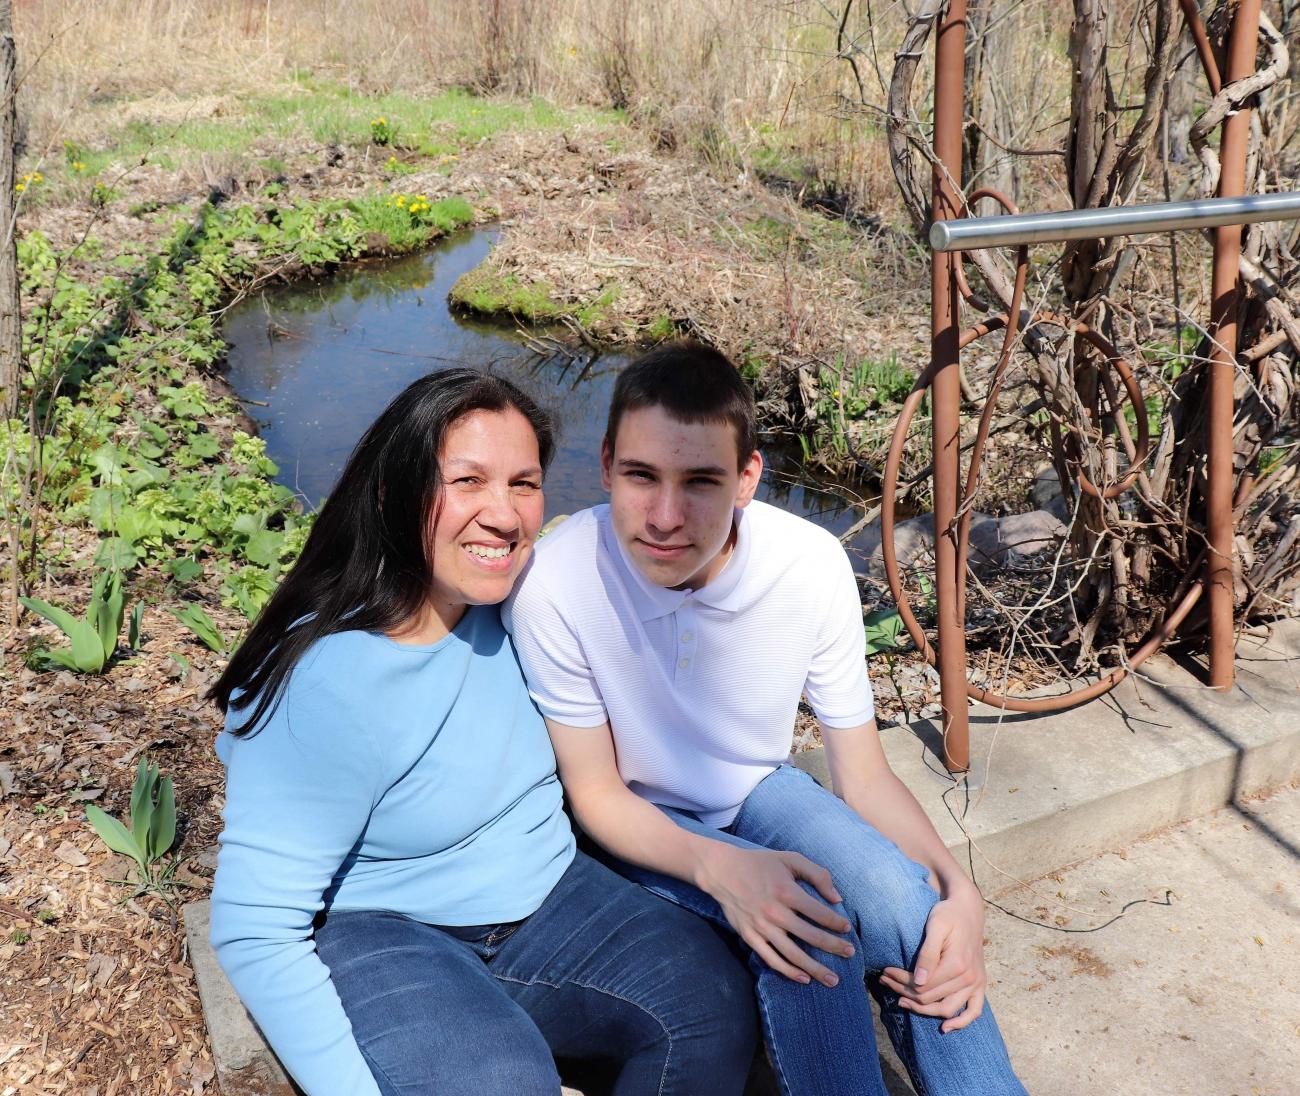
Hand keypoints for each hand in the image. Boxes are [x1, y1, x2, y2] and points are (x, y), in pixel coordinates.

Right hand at [695, 841, 854, 987]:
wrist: (722, 871)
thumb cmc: (760, 863)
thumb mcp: (789, 859)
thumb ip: (817, 874)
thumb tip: (837, 899)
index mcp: (786, 892)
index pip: (819, 913)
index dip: (836, 923)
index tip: (847, 929)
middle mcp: (775, 913)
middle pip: (811, 936)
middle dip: (833, 947)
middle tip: (850, 954)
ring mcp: (761, 928)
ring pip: (793, 954)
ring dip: (815, 969)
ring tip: (833, 980)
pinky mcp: (750, 937)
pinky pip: (772, 960)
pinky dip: (789, 971)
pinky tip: (804, 978)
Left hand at [878, 884, 987, 1032]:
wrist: (968, 909)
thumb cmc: (948, 914)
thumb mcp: (935, 927)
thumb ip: (927, 954)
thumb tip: (918, 981)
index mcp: (957, 964)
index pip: (922, 985)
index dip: (900, 981)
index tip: (884, 972)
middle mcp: (969, 978)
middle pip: (930, 998)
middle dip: (904, 992)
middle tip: (885, 981)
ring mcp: (976, 983)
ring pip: (946, 1009)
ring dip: (923, 1010)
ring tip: (902, 1001)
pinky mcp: (979, 984)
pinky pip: (974, 1011)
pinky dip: (961, 1022)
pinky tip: (945, 1028)